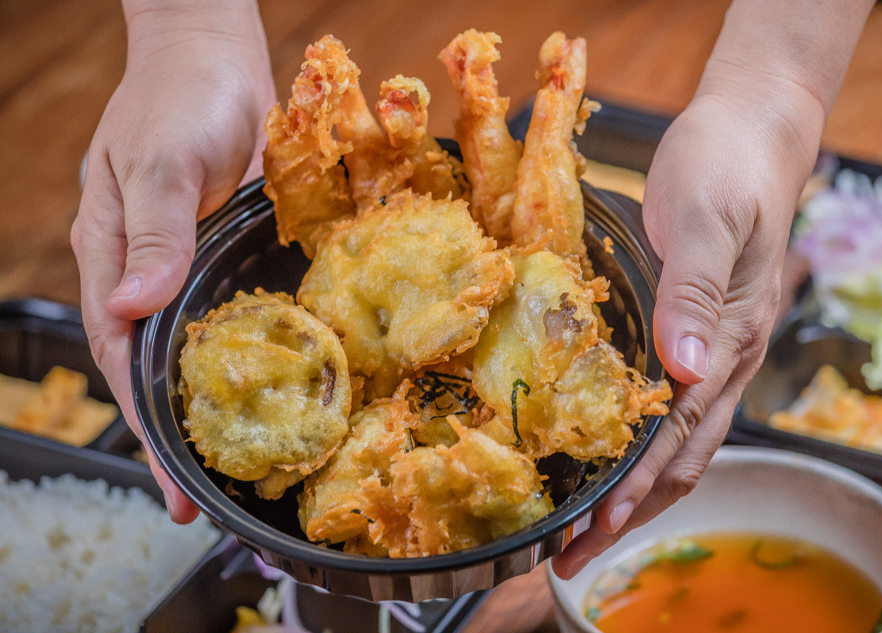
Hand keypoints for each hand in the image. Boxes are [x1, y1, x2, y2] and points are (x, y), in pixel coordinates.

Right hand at [70, 0, 275, 522]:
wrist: (216, 57)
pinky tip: (272, 390)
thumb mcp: (163, 162)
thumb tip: (137, 304)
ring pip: (193, 353)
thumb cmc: (179, 98)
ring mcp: (189, 266)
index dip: (146, 423)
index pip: (122, 358)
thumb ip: (155, 230)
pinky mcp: (228, 255)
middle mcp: (148, 273)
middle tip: (203, 506)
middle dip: (176, 438)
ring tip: (239, 469)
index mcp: (114, 258)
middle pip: (155, 371)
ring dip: (212, 409)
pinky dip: (245, 360)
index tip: (170, 481)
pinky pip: (232, 317)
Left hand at [552, 82, 824, 577]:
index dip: (637, 490)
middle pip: (681, 457)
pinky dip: (639, 446)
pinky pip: (669, 407)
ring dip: (634, 490)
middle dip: (630, 513)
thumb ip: (693, 291)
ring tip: (586, 527)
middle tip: (573, 557)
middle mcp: (722, 357)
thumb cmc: (726, 167)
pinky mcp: (691, 331)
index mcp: (728, 339)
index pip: (679, 436)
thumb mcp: (706, 218)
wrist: (750, 130)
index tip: (594, 533)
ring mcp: (709, 348)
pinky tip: (608, 455)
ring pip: (676, 441)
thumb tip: (683, 369)